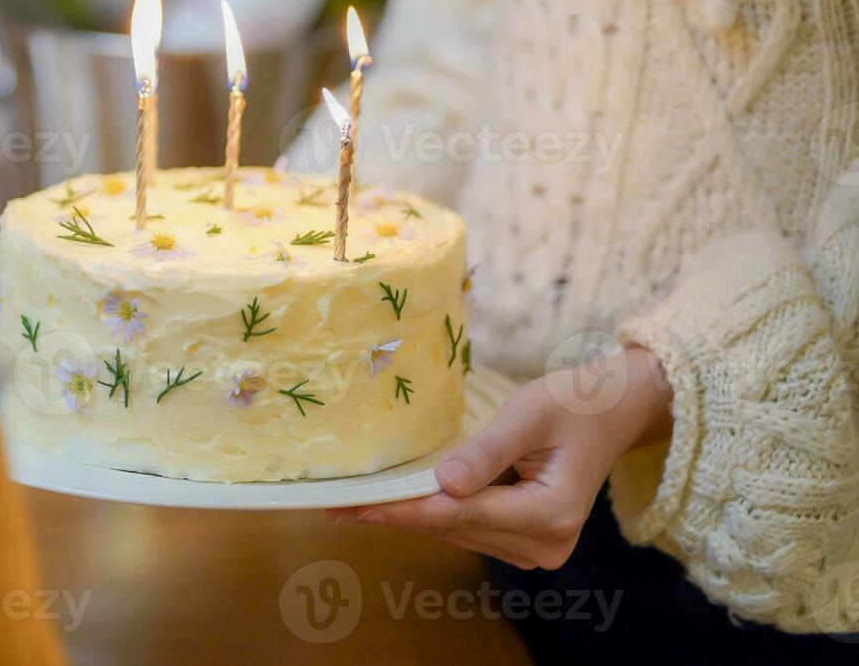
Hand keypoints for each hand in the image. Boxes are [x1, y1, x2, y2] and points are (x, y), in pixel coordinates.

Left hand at [328, 346, 672, 569]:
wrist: (612, 411)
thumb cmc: (573, 402)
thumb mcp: (528, 414)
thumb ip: (487, 451)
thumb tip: (444, 484)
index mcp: (550, 513)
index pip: (458, 514)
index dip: (403, 510)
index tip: (355, 507)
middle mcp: (545, 543)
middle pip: (454, 529)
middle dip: (397, 514)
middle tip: (337, 506)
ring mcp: (538, 547)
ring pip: (458, 533)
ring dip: (411, 516)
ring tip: (356, 504)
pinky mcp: (529, 540)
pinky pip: (470, 528)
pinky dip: (436, 513)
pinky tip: (398, 501)